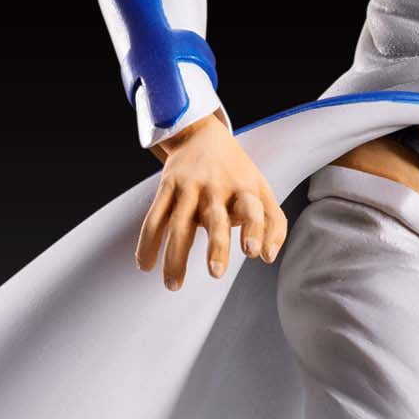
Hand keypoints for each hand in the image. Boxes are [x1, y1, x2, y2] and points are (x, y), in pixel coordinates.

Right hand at [136, 114, 288, 289]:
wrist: (201, 134)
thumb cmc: (236, 172)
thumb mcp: (261, 189)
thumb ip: (273, 223)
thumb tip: (268, 257)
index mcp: (244, 189)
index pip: (252, 209)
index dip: (254, 229)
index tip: (253, 252)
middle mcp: (216, 188)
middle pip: (216, 219)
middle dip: (217, 246)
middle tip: (216, 272)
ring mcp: (189, 188)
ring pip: (179, 224)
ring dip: (175, 255)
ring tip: (173, 284)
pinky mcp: (166, 187)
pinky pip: (154, 217)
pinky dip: (147, 242)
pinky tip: (145, 265)